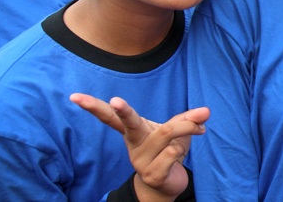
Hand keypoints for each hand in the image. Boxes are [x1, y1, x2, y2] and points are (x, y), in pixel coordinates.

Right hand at [70, 94, 208, 201]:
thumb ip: (189, 119)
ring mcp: (140, 160)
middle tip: (115, 100)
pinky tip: (181, 153)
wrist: (166, 185)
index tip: (75, 98)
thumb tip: (206, 111)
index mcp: (132, 131)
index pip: (111, 117)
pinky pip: (171, 155)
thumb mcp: (177, 132)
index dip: (94, 107)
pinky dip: (182, 148)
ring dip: (187, 127)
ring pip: (165, 133)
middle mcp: (133, 144)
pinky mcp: (152, 174)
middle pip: (128, 124)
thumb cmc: (168, 152)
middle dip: (123, 111)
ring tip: (200, 126)